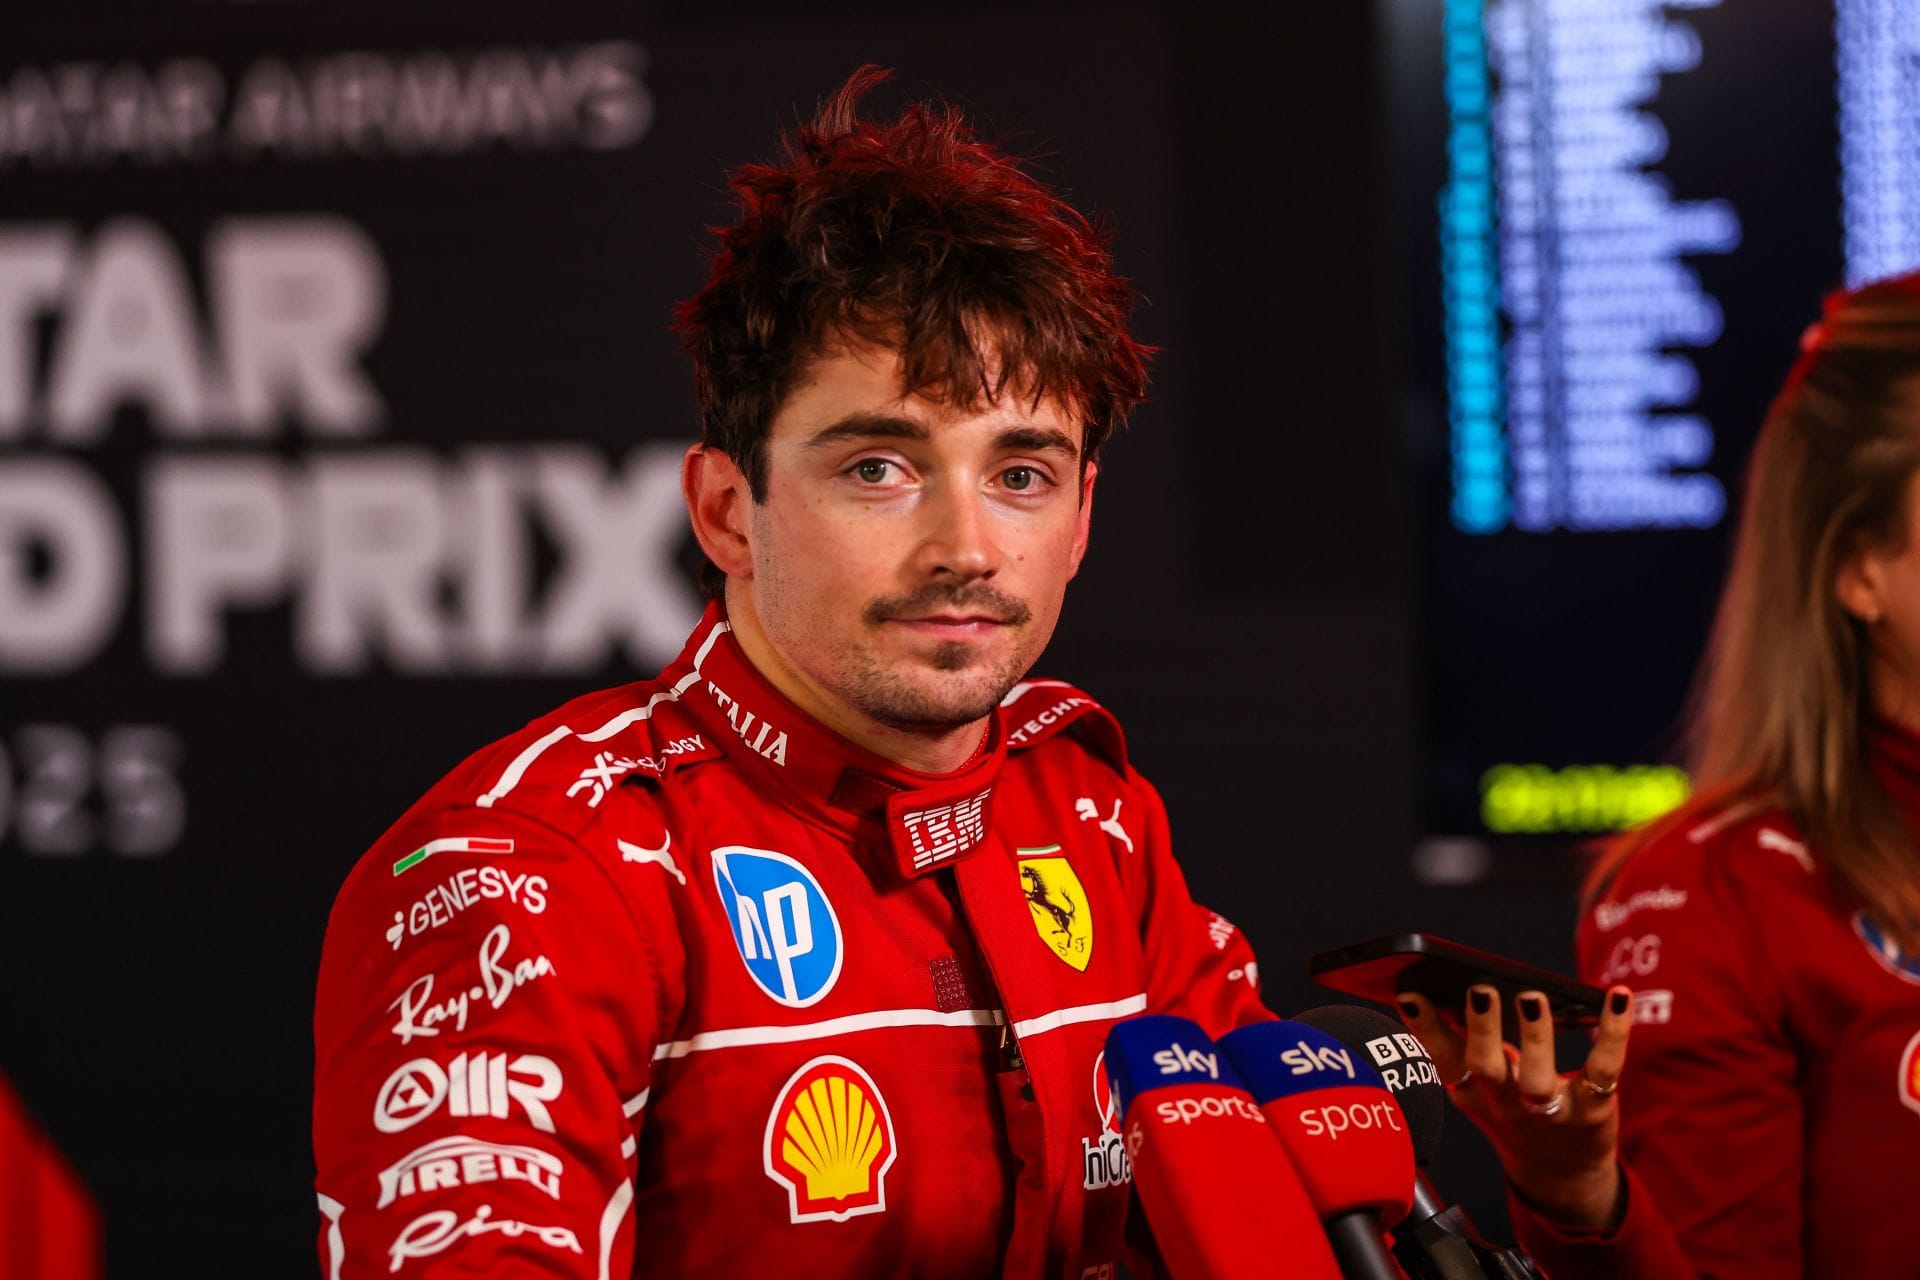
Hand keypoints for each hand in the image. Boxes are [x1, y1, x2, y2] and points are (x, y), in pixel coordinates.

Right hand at [1396, 984, 1633, 1231]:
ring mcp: (1550, 1109)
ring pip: (1539, 1078)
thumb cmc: (1515, 1110)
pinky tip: (1618, 998)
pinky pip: (1604, 1069)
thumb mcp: (1478, 1086)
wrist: (1562, 1172)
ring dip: (1535, 1037)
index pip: (1443, 1059)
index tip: (1410, 994)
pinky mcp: (1593, 1109)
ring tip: (1532, 997)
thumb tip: (1442, 986)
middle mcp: (1506, 1103)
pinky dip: (1613, 1032)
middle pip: (1486, 1069)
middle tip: (1480, 990)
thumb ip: (1461, 1043)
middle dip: (1482, 1030)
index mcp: (1472, 1092)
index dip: (1425, 1029)